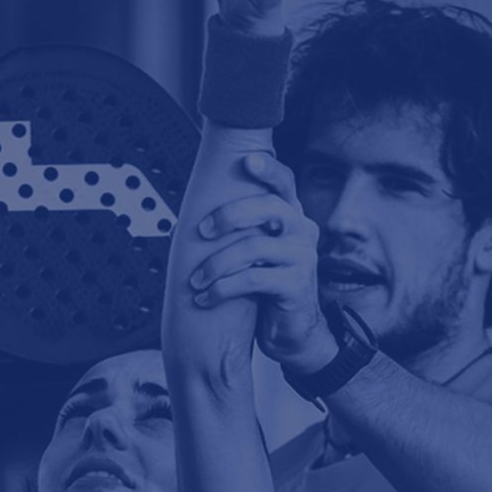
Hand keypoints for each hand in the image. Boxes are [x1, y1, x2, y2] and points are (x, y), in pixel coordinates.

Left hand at [188, 153, 337, 374]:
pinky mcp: (297, 285)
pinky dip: (222, 288)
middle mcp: (302, 231)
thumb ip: (239, 230)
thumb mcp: (254, 252)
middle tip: (201, 231)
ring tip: (196, 281)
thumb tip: (188, 218)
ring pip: (253, 247)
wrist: (291, 331)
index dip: (268, 169)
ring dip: (215, 264)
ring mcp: (303, 258)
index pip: (285, 183)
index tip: (246, 160)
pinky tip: (205, 298)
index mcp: (291, 217)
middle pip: (269, 206)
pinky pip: (253, 279)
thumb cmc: (265, 287)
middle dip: (229, 214)